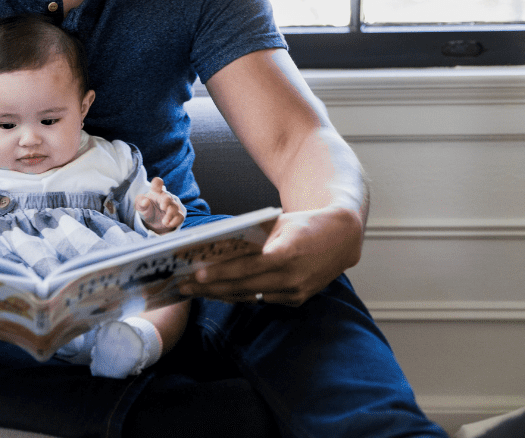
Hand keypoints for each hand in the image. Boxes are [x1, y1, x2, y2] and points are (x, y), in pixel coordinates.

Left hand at [135, 177, 185, 234]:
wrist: (153, 220)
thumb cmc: (146, 208)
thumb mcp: (140, 205)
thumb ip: (141, 202)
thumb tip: (145, 201)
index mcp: (155, 192)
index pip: (157, 183)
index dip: (158, 182)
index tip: (158, 182)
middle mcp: (165, 198)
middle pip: (167, 197)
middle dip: (166, 202)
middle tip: (162, 207)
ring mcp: (172, 206)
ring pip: (174, 208)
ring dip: (170, 215)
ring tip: (164, 222)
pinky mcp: (177, 215)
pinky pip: (180, 217)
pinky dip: (175, 221)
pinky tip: (169, 224)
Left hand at [177, 205, 362, 305]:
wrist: (342, 238)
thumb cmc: (304, 224)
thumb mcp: (277, 224)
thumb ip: (251, 237)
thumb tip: (215, 247)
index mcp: (287, 254)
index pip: (248, 267)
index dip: (222, 273)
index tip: (198, 275)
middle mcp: (292, 277)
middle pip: (243, 286)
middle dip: (210, 287)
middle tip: (183, 286)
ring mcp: (295, 292)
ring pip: (249, 296)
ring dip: (219, 294)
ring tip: (194, 290)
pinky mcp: (296, 299)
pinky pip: (261, 299)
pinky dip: (239, 295)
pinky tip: (218, 292)